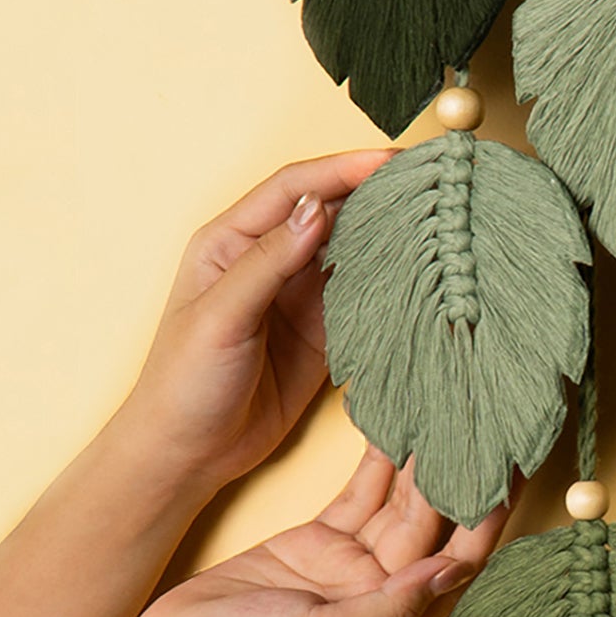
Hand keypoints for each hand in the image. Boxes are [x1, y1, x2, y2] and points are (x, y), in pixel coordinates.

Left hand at [108, 152, 393, 500]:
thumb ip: (269, 262)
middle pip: (328, 207)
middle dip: (374, 189)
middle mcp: (267, 258)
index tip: (390, 162)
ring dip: (387, 230)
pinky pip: (361, 291)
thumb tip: (317, 209)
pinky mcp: (322, 328)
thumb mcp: (220, 317)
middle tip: (426, 180)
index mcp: (230, 240)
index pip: (294, 188)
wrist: (188, 454)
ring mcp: (296, 292)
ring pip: (350, 245)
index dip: (342, 169)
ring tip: (433, 214)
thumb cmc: (182, 383)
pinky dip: (389, 276)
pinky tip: (417, 265)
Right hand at [121, 447, 505, 616]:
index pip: (461, 561)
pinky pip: (362, 492)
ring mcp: (353, 565)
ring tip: (454, 407)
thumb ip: (389, 610)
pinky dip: (381, 458)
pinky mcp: (319, 541)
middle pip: (440, 524)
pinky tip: (401, 420)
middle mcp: (386, 592)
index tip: (515, 465)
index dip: (491, 516)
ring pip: (404, 501)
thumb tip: (453, 570)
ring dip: (428, 459)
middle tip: (491, 418)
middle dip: (467, 475)